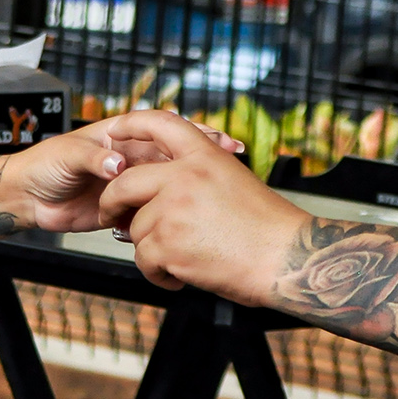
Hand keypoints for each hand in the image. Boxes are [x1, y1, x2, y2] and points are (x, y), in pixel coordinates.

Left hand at [0, 114, 243, 234]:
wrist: (29, 199)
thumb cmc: (44, 167)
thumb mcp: (68, 156)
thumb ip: (93, 159)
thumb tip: (119, 166)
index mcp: (123, 137)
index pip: (167, 130)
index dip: (196, 132)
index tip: (220, 141)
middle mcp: (132, 159)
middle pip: (177, 159)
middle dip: (207, 161)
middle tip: (235, 167)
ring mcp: (132, 186)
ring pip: (170, 188)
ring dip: (195, 191)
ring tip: (222, 197)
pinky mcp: (127, 211)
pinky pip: (154, 213)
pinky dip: (172, 217)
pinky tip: (193, 223)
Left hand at [94, 110, 308, 297]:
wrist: (286, 260)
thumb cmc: (268, 228)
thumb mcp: (235, 181)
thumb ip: (198, 176)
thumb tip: (162, 188)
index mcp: (204, 157)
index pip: (159, 123)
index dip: (131, 123)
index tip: (115, 131)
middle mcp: (184, 177)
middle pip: (124, 183)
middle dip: (111, 202)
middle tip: (111, 216)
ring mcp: (173, 211)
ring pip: (135, 229)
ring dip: (150, 248)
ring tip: (181, 258)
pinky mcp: (167, 245)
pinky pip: (143, 260)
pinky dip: (158, 273)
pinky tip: (180, 275)